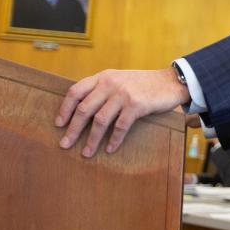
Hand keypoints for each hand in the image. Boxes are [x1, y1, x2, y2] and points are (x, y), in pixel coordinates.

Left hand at [56, 68, 190, 157]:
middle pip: (84, 109)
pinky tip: (109, 149)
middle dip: (73, 129)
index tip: (59, 124)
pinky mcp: (136, 105)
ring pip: (100, 120)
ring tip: (86, 153)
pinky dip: (113, 140)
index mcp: (103, 77)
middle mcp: (110, 83)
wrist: (171, 82)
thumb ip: (103, 89)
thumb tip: (83, 111)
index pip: (76, 92)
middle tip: (65, 144)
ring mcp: (123, 94)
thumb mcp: (120, 79)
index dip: (65, 109)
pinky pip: (120, 126)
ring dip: (92, 139)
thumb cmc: (144, 84)